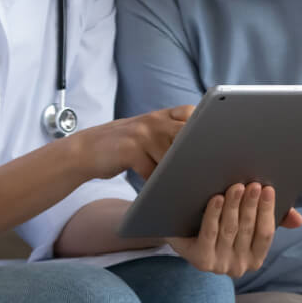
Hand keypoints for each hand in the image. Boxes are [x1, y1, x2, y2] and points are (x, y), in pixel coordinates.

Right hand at [68, 105, 194, 180]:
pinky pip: (152, 171)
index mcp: (159, 116)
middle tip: (206, 168)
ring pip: (171, 156)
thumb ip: (169, 133)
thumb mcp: (146, 132)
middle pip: (185, 134)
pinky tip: (158, 190)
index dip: (204, 126)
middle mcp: (152, 121)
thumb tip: (203, 151)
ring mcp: (141, 135)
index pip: (190, 113)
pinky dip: (157, 183)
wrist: (86, 150)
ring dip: (177, 173)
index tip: (215, 143)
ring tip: (185, 185)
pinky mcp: (130, 151)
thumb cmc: (124, 146)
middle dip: (195, 151)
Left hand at [166, 183, 301, 276]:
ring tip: (236, 186)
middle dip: (251, 205)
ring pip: (229, 230)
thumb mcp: (247, 221)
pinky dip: (213, 215)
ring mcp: (218, 265)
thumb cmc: (221, 223)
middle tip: (253, 184)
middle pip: (247, 230)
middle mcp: (238, 266)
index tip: (269, 189)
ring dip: (234, 206)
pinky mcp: (200, 259)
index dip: (268, 210)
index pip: (266, 234)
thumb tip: (298, 220)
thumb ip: (273, 218)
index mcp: (254, 258)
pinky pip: (209, 234)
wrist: (182, 230)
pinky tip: (217, 198)